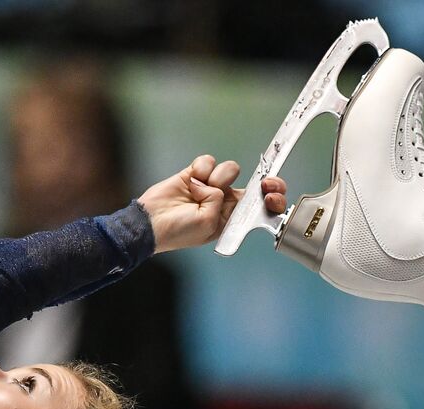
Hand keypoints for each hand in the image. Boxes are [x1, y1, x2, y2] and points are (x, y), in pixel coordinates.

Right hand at [137, 154, 289, 252]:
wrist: (150, 222)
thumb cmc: (179, 232)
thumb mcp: (208, 225)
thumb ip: (220, 204)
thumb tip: (216, 187)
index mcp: (233, 219)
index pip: (260, 206)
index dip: (272, 198)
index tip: (272, 193)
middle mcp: (225, 201)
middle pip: (254, 184)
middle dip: (263, 181)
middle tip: (264, 184)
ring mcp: (210, 186)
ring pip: (229, 170)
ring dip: (218, 177)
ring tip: (200, 190)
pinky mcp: (195, 174)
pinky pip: (208, 162)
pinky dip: (202, 168)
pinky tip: (191, 180)